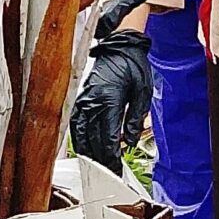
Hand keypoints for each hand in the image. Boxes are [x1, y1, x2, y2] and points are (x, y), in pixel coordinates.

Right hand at [70, 28, 153, 167]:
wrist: (119, 46)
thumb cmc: (133, 65)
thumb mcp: (142, 91)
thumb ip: (135, 119)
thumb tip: (130, 141)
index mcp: (108, 100)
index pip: (108, 137)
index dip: (111, 156)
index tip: (116, 168)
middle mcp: (92, 102)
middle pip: (93, 140)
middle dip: (101, 159)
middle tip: (109, 173)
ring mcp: (83, 101)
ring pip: (80, 135)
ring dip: (88, 152)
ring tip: (97, 166)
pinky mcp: (80, 99)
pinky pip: (75, 124)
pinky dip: (78, 139)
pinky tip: (84, 148)